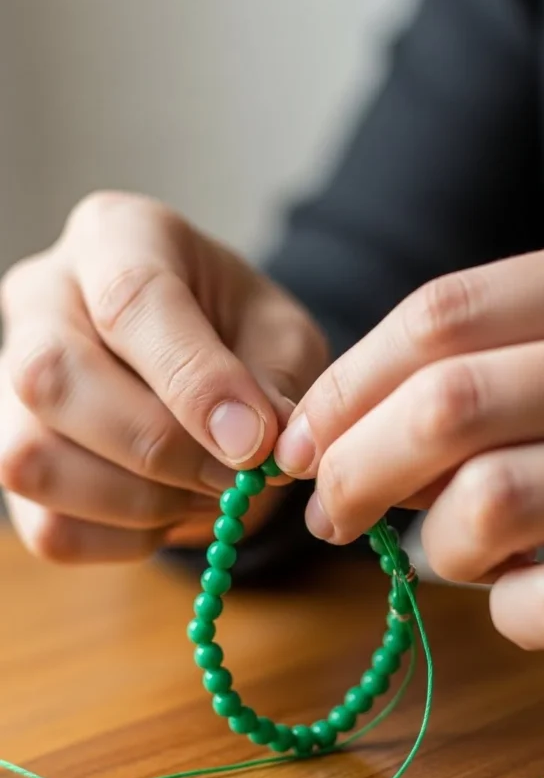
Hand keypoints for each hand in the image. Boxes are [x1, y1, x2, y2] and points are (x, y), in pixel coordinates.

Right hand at [0, 191, 326, 562]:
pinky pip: (48, 526)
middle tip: (235, 478)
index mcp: (116, 237)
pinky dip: (124, 539)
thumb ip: (277, 383)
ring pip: (33, 459)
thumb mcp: (281, 338)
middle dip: (158, 447)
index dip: (194, 382)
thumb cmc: (241, 338)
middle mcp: (41, 299)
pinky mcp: (8, 459)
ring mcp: (7, 382)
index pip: (130, 299)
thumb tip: (263, 449)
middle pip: (52, 377)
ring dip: (140, 502)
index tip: (254, 443)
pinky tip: (170, 512)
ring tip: (205, 492)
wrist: (203, 372)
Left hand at [276, 248, 543, 650]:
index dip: (347, 385)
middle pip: (448, 405)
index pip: (442, 316)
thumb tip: (330, 442)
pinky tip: (519, 595)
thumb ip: (465, 379)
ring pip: (489, 504)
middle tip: (330, 513)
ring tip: (453, 549)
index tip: (296, 445)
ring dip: (440, 544)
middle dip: (355, 468)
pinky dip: (508, 610)